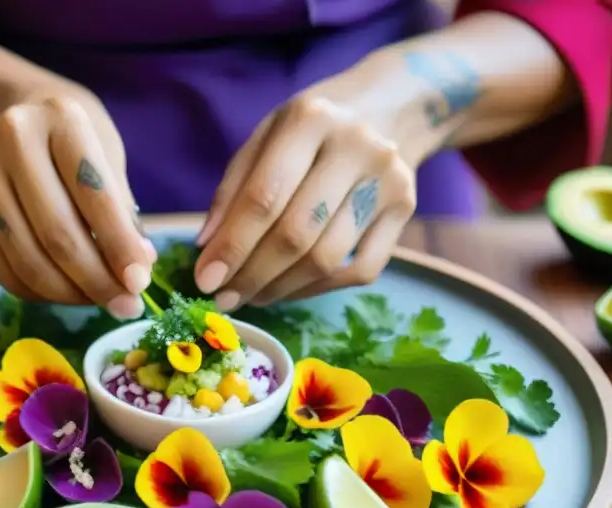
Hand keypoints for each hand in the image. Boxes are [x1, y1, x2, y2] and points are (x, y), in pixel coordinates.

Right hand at [0, 88, 155, 318]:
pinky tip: (64, 290)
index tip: (139, 284)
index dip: (119, 246)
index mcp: (61, 117)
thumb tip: (135, 272)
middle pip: (56, 233)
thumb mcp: (108, 158)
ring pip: (26, 260)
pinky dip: (38, 293)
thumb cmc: (75, 143)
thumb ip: (122, 213)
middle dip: (96, 281)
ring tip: (98, 300)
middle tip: (125, 307)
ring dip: (69, 294)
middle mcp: (11, 137)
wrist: (16, 115)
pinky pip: (2, 271)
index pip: (94, 194)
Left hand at [192, 94, 416, 309]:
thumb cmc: (312, 129)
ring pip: (327, 259)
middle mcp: (355, 147)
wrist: (391, 105)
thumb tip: (207, 249)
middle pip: (296, 234)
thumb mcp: (265, 138)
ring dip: (281, 288)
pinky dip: (319, 289)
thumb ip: (233, 190)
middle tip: (225, 297)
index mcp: (309, 119)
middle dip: (252, 275)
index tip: (205, 281)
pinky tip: (291, 289)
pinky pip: (361, 270)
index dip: (232, 246)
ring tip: (252, 295)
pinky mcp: (406, 209)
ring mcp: (387, 179)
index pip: (264, 197)